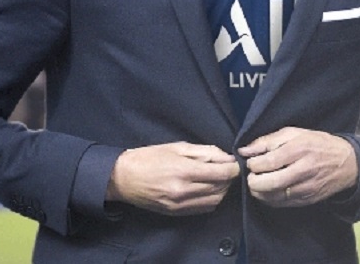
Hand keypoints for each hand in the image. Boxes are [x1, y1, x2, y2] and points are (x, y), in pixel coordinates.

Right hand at [107, 142, 240, 214]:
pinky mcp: (176, 213)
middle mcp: (184, 191)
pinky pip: (204, 209)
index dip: (234, 168)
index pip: (222, 174)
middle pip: (221, 188)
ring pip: (215, 201)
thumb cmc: (148, 158)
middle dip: (229, 178)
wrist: (123, 178)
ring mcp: (180, 205)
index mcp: (184, 171)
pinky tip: (208, 190)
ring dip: (222, 190)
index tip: (235, 163)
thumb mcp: (177, 147)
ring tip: (218, 179)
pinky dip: (212, 200)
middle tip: (227, 169)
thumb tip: (226, 157)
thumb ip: (204, 152)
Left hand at [238, 127, 357, 207]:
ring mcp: (306, 188)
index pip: (269, 161)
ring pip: (274, 196)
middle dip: (253, 181)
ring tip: (258, 182)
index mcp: (300, 149)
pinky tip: (268, 190)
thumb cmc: (318, 144)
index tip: (250, 162)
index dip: (253, 164)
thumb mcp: (295, 133)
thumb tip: (244, 150)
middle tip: (251, 175)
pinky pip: (282, 204)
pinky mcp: (307, 200)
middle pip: (270, 183)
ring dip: (259, 191)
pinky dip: (269, 199)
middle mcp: (303, 170)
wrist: (347, 164)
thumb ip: (268, 140)